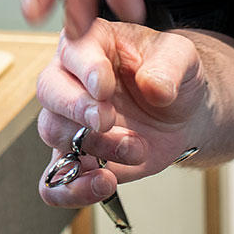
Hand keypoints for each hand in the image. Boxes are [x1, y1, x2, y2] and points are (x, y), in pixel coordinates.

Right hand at [35, 20, 206, 207]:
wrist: (184, 115)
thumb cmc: (173, 77)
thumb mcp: (182, 57)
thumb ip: (169, 65)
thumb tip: (154, 87)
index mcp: (91, 44)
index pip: (73, 50)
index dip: (85, 69)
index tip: (103, 86)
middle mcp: (71, 80)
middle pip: (49, 90)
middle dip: (76, 107)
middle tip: (106, 120)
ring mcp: (70, 121)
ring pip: (53, 131)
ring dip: (93, 145)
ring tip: (134, 148)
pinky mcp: (76, 158)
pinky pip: (53, 181)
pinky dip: (71, 188)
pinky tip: (103, 183)